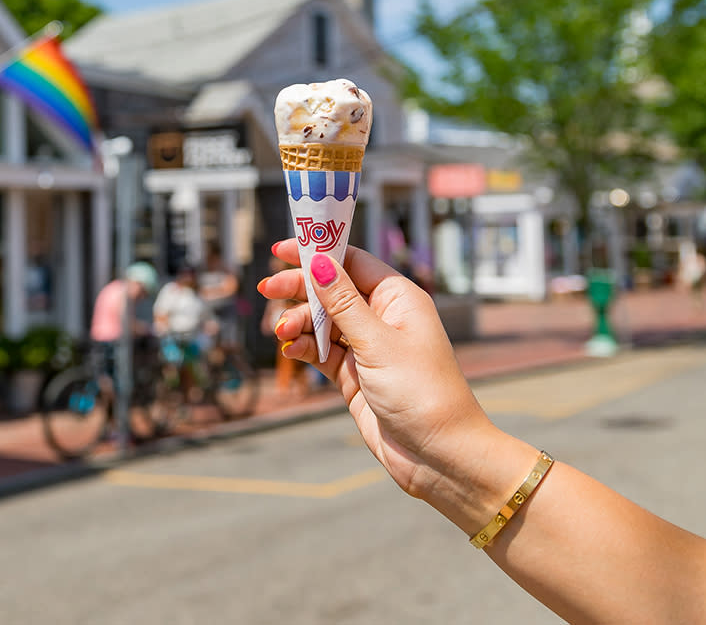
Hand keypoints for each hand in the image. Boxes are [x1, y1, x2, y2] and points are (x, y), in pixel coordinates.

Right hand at [257, 240, 504, 514]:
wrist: (438, 454)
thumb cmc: (422, 393)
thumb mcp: (378, 343)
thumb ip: (344, 304)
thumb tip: (320, 263)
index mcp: (399, 298)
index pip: (352, 262)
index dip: (318, 253)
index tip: (282, 250)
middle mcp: (384, 318)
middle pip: (333, 290)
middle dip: (300, 288)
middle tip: (268, 288)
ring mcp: (368, 348)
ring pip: (323, 322)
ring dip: (299, 322)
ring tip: (280, 332)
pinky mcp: (355, 375)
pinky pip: (322, 351)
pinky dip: (305, 348)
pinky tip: (291, 350)